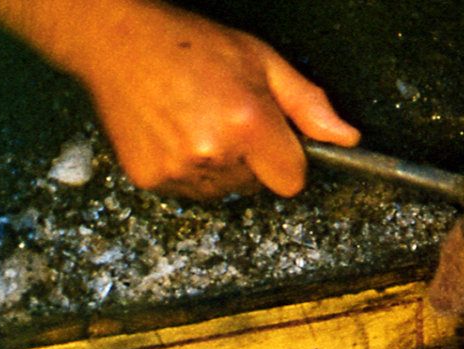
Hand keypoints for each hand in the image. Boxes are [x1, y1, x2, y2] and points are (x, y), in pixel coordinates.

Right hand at [21, 0, 358, 198]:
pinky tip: (176, 133)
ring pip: (224, 191)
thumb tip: (346, 137)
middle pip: (258, 185)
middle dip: (252, 158)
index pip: (293, 180)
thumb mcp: (261, 61)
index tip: (274, 140)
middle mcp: (215, 152)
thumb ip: (307, 104)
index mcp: (248, 123)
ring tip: (198, 121)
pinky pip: (190, 191)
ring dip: (220, 166)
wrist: (117, 42)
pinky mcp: (152, 179)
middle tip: (227, 117)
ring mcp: (180, 170)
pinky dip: (188, 170)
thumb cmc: (188, 45)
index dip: (288, 160)